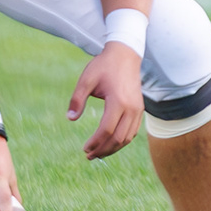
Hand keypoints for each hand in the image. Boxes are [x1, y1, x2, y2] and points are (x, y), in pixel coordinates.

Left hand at [67, 44, 142, 159]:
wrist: (125, 54)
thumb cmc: (104, 66)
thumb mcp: (86, 80)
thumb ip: (77, 99)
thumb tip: (70, 118)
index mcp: (118, 101)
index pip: (107, 130)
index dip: (95, 142)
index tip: (85, 148)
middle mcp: (131, 108)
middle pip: (118, 138)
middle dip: (103, 150)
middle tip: (89, 156)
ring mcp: (138, 110)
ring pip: (127, 137)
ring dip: (113, 148)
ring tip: (98, 154)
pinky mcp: (140, 110)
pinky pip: (132, 132)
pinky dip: (122, 141)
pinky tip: (110, 144)